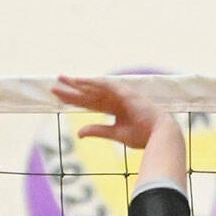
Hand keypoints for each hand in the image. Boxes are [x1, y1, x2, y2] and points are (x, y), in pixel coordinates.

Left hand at [51, 75, 167, 149]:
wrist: (161, 135)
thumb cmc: (144, 136)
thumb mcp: (116, 134)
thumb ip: (97, 131)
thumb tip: (78, 133)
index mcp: (116, 110)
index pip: (90, 103)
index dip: (75, 100)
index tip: (60, 99)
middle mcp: (117, 100)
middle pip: (89, 94)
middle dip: (72, 90)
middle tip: (54, 86)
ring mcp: (121, 95)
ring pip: (94, 88)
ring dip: (78, 83)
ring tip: (61, 79)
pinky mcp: (125, 92)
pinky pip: (105, 84)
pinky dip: (92, 82)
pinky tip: (78, 80)